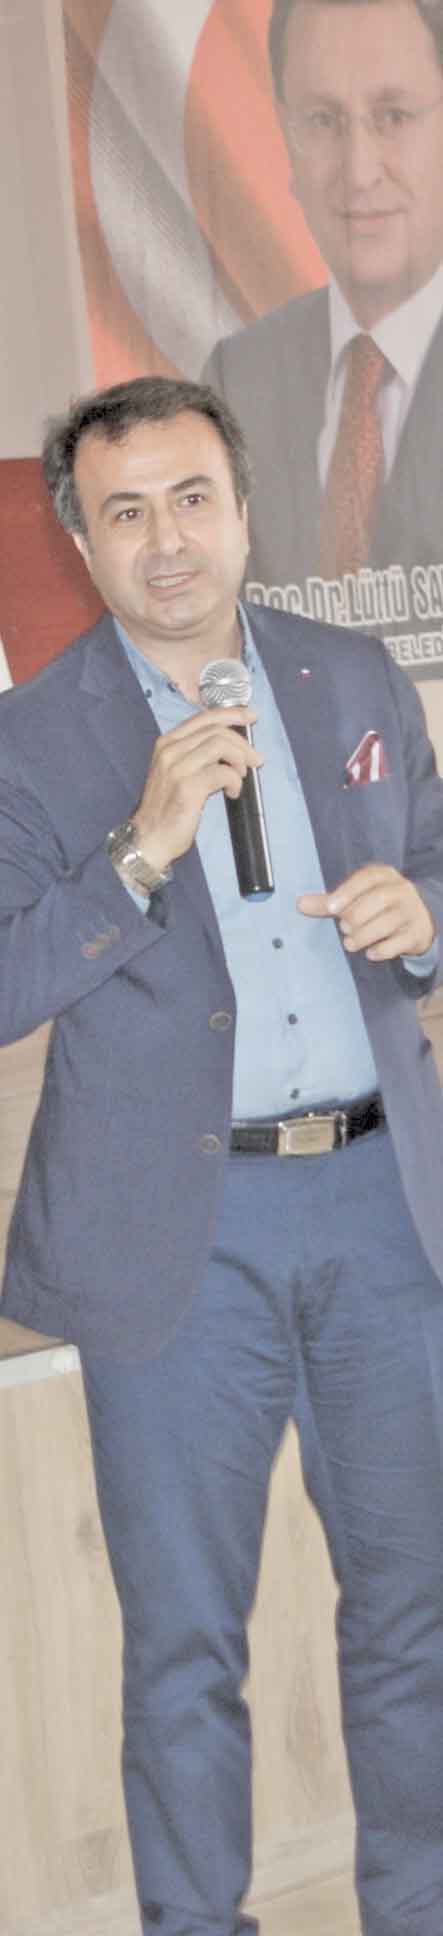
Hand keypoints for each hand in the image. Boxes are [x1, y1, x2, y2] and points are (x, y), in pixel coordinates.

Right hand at [133, 705, 261, 871]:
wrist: (148, 838)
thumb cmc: (166, 809)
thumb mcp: (175, 772)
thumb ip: (194, 754)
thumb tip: (229, 745)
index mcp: (166, 743)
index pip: (203, 717)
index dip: (231, 713)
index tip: (250, 716)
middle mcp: (169, 750)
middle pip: (216, 730)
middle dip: (242, 743)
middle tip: (256, 759)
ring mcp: (177, 767)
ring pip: (221, 745)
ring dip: (239, 761)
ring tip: (241, 777)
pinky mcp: (187, 787)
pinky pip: (223, 772)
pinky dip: (235, 781)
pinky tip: (232, 793)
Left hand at [297, 863, 434, 960]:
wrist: (417, 920)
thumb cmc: (377, 907)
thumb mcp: (356, 899)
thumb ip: (329, 903)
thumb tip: (300, 904)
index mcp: (384, 875)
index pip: (367, 878)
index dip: (348, 892)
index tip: (332, 909)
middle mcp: (402, 890)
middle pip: (378, 901)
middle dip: (355, 918)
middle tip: (345, 929)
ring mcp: (412, 912)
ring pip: (386, 924)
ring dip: (363, 937)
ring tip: (351, 943)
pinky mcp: (417, 933)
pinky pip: (397, 944)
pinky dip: (380, 951)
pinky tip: (370, 953)